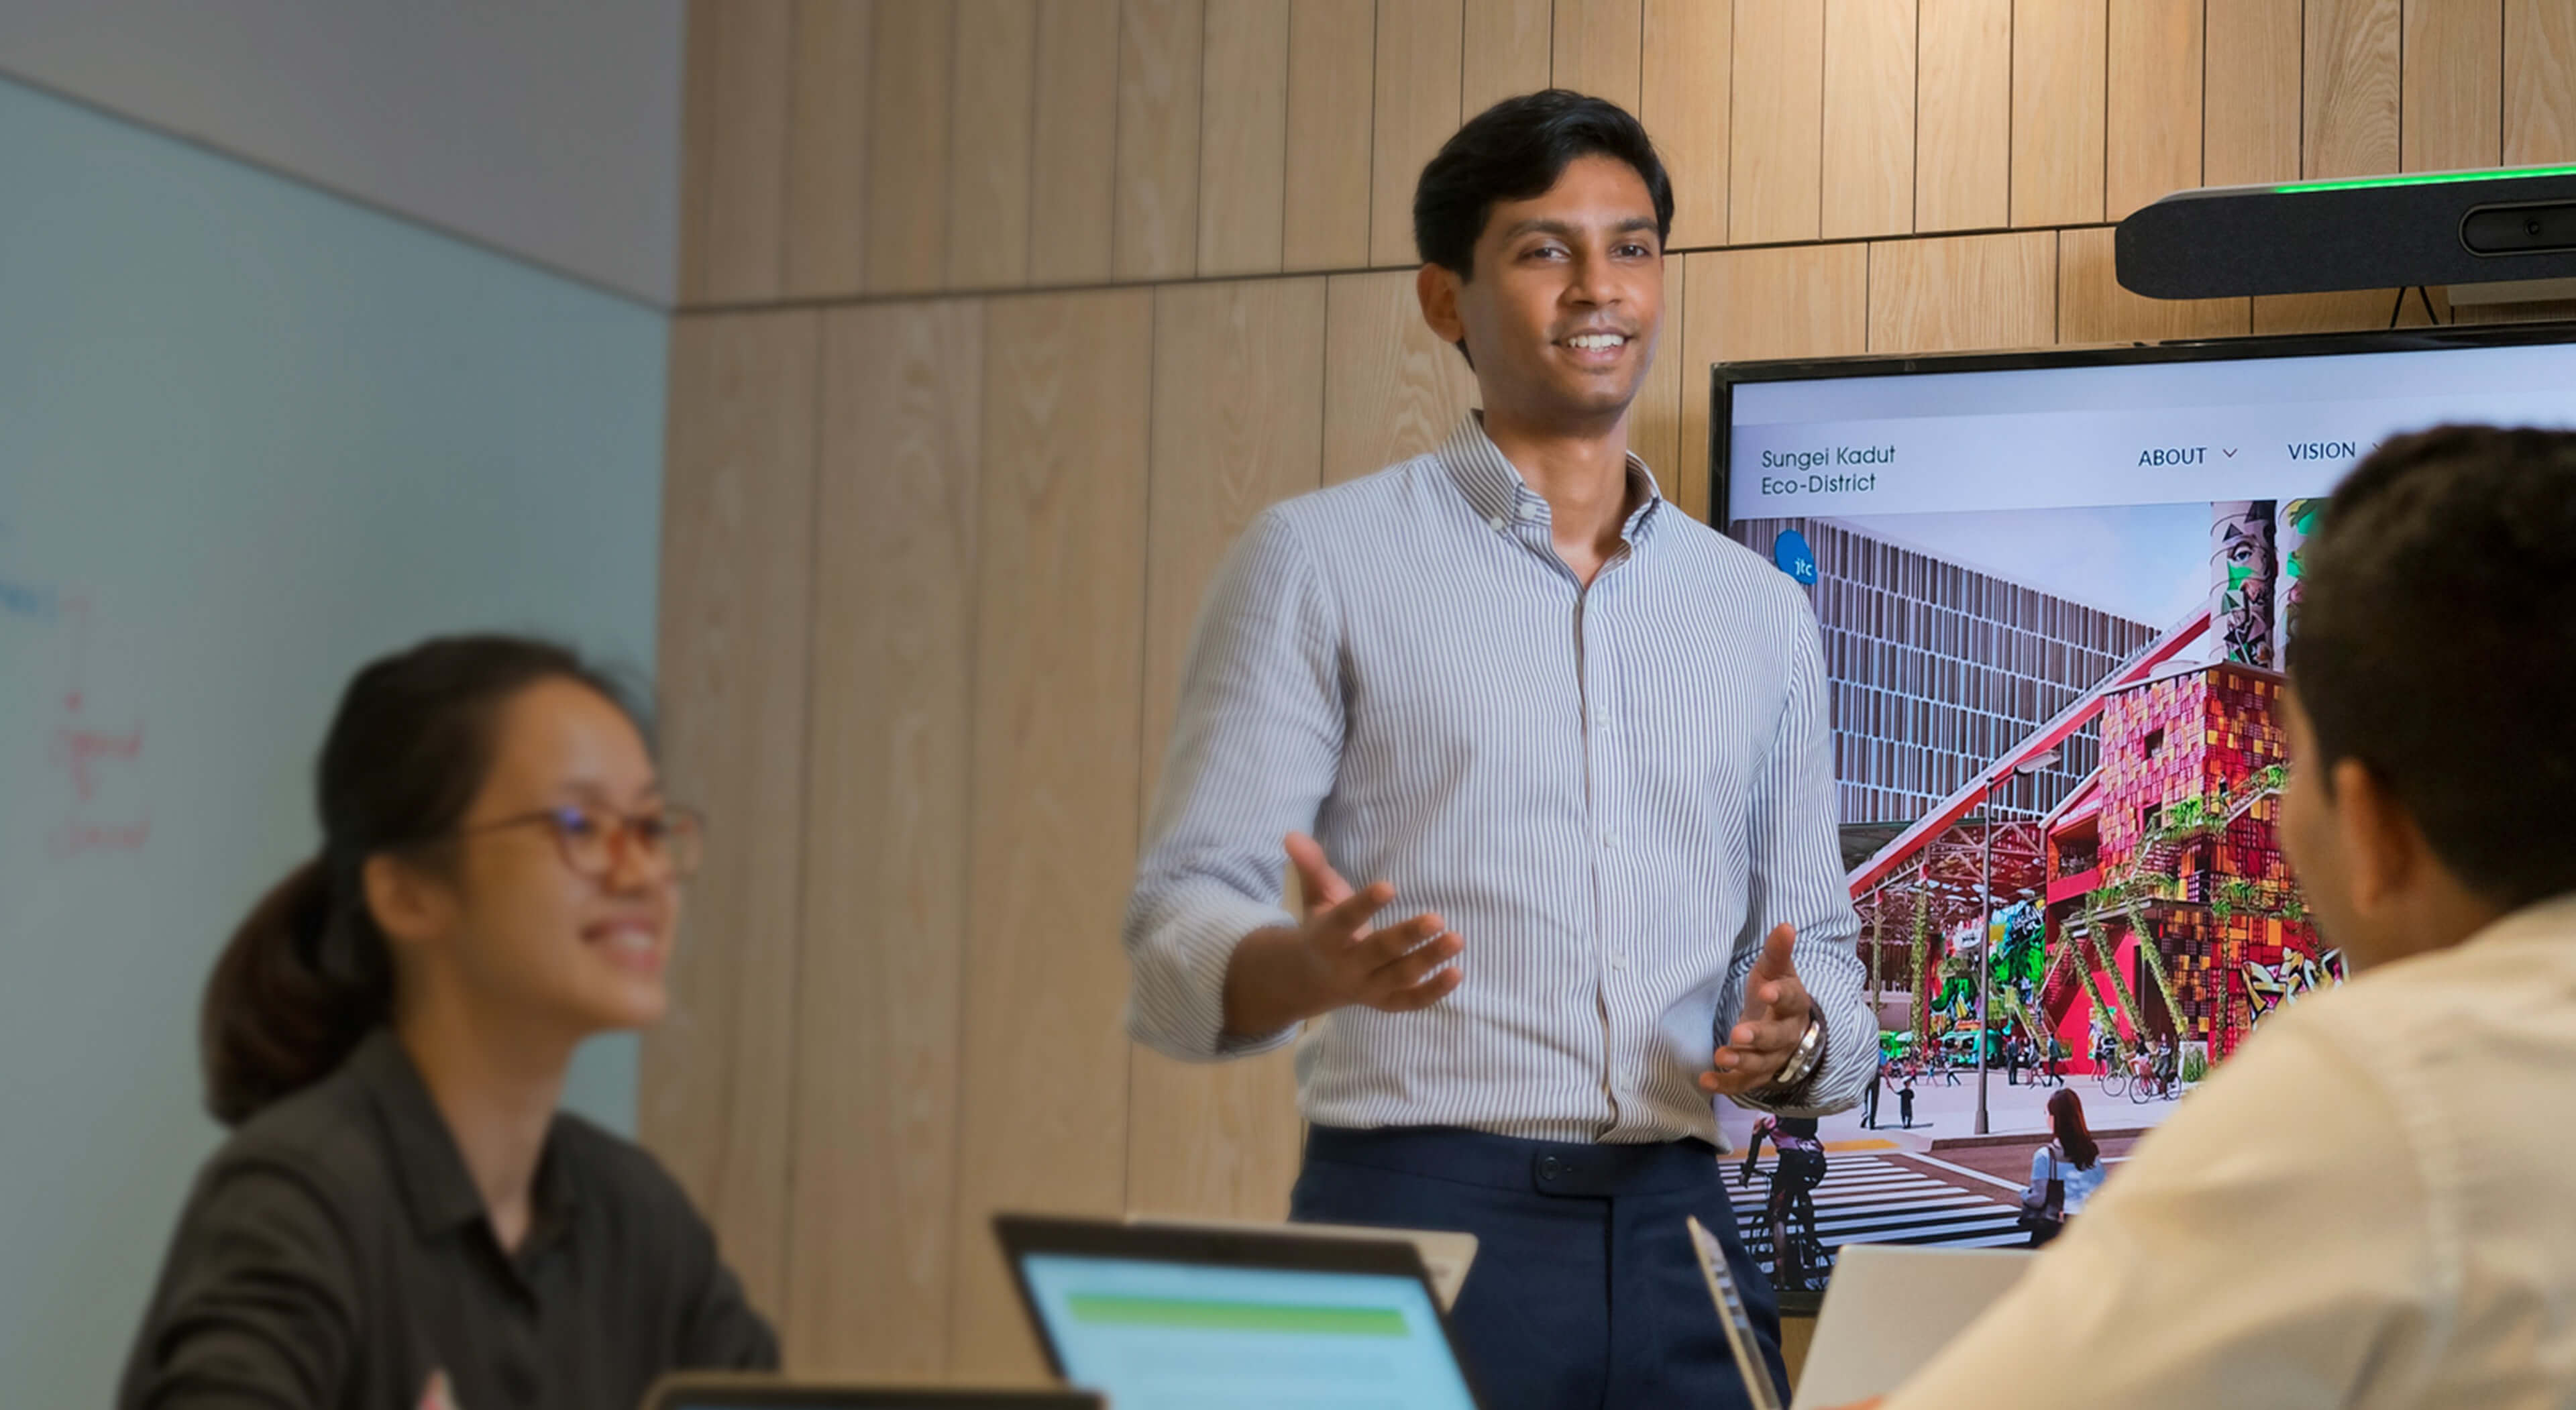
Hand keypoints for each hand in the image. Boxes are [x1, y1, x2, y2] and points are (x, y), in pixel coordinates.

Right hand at [1283, 833, 1463, 1014]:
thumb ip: (1311, 867)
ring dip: (1429, 960)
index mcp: (1325, 939)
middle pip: (1379, 952)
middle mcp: (1346, 967)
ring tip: (1456, 939)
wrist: (1307, 981)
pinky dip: (1434, 991)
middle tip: (1437, 919)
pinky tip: (1457, 971)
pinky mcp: (1385, 1001)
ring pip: (1399, 976)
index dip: (1365, 905)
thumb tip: (1293, 835)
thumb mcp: (1314, 898)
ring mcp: (1368, 988)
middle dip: (1407, 937)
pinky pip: (1411, 1001)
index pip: (1345, 921)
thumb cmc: (1321, 930)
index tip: (1389, 886)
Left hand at [1699, 923, 1815, 1096]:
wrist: (1786, 1030)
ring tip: (1721, 1056)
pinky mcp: (1756, 1075)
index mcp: (1794, 1005)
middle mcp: (1787, 1035)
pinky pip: (1742, 1083)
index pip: (1790, 1000)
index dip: (1779, 996)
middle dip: (1758, 1036)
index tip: (1766, 991)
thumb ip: (1777, 952)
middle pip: (1776, 1038)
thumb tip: (1785, 925)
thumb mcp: (1776, 971)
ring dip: (1741, 1061)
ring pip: (1761, 1063)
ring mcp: (1772, 1058)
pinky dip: (1725, 1084)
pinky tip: (1706, 1080)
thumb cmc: (1776, 993)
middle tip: (1738, 1033)